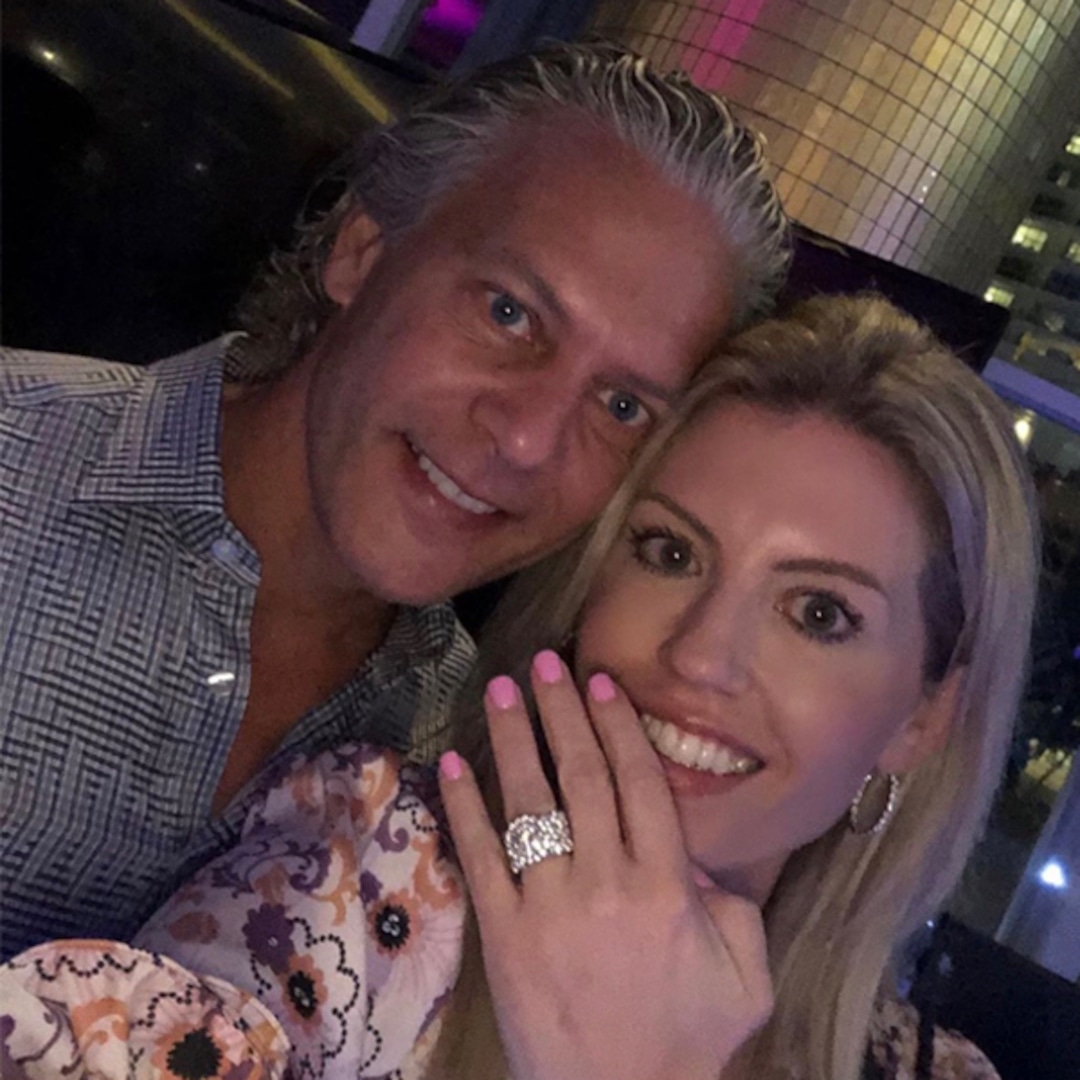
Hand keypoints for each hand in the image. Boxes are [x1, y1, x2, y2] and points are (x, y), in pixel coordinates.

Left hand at [439, 650, 772, 1079]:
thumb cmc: (688, 1041)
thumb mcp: (746, 975)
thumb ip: (737, 905)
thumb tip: (702, 851)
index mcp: (667, 886)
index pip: (639, 783)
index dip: (616, 727)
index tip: (598, 683)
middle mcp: (606, 882)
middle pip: (581, 778)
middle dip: (561, 713)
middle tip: (543, 663)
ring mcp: (549, 906)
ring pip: (529, 805)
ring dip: (512, 740)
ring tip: (498, 689)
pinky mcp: (504, 935)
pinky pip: (480, 859)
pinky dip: (465, 807)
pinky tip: (453, 761)